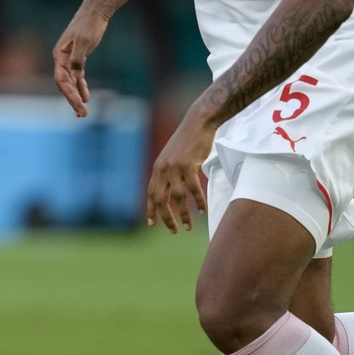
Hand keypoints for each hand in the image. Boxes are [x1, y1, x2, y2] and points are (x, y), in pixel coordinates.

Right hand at [52, 5, 110, 116]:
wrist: (94, 13)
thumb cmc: (88, 24)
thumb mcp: (83, 40)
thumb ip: (78, 58)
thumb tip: (76, 74)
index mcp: (59, 55)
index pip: (61, 79)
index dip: (69, 93)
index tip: (79, 103)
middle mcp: (62, 59)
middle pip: (65, 84)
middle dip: (72, 100)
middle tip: (82, 114)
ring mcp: (70, 60)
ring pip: (71, 83)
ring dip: (76, 97)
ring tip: (83, 112)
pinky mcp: (78, 59)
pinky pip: (78, 77)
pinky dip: (81, 88)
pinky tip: (86, 98)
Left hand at [146, 112, 213, 233]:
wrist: (198, 123)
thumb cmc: (188, 141)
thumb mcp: (172, 157)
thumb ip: (169, 172)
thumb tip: (171, 189)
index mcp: (158, 168)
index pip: (151, 193)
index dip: (151, 209)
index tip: (152, 224)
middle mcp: (163, 169)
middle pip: (161, 199)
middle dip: (166, 217)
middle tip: (173, 230)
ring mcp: (175, 167)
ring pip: (178, 197)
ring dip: (183, 214)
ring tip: (188, 226)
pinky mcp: (188, 165)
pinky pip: (193, 189)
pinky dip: (198, 202)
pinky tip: (202, 211)